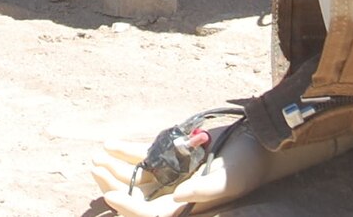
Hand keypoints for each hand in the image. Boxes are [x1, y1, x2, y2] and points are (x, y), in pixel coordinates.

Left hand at [86, 125, 352, 214]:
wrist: (257, 142)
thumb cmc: (246, 165)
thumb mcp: (227, 179)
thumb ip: (204, 190)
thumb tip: (177, 199)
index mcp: (186, 206)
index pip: (150, 214)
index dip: (128, 208)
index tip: (109, 196)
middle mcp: (175, 193)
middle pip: (136, 195)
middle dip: (113, 183)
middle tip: (95, 166)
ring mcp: (172, 174)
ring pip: (136, 175)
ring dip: (115, 167)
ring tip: (97, 155)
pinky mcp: (172, 156)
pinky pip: (144, 156)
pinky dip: (127, 151)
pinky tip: (110, 142)